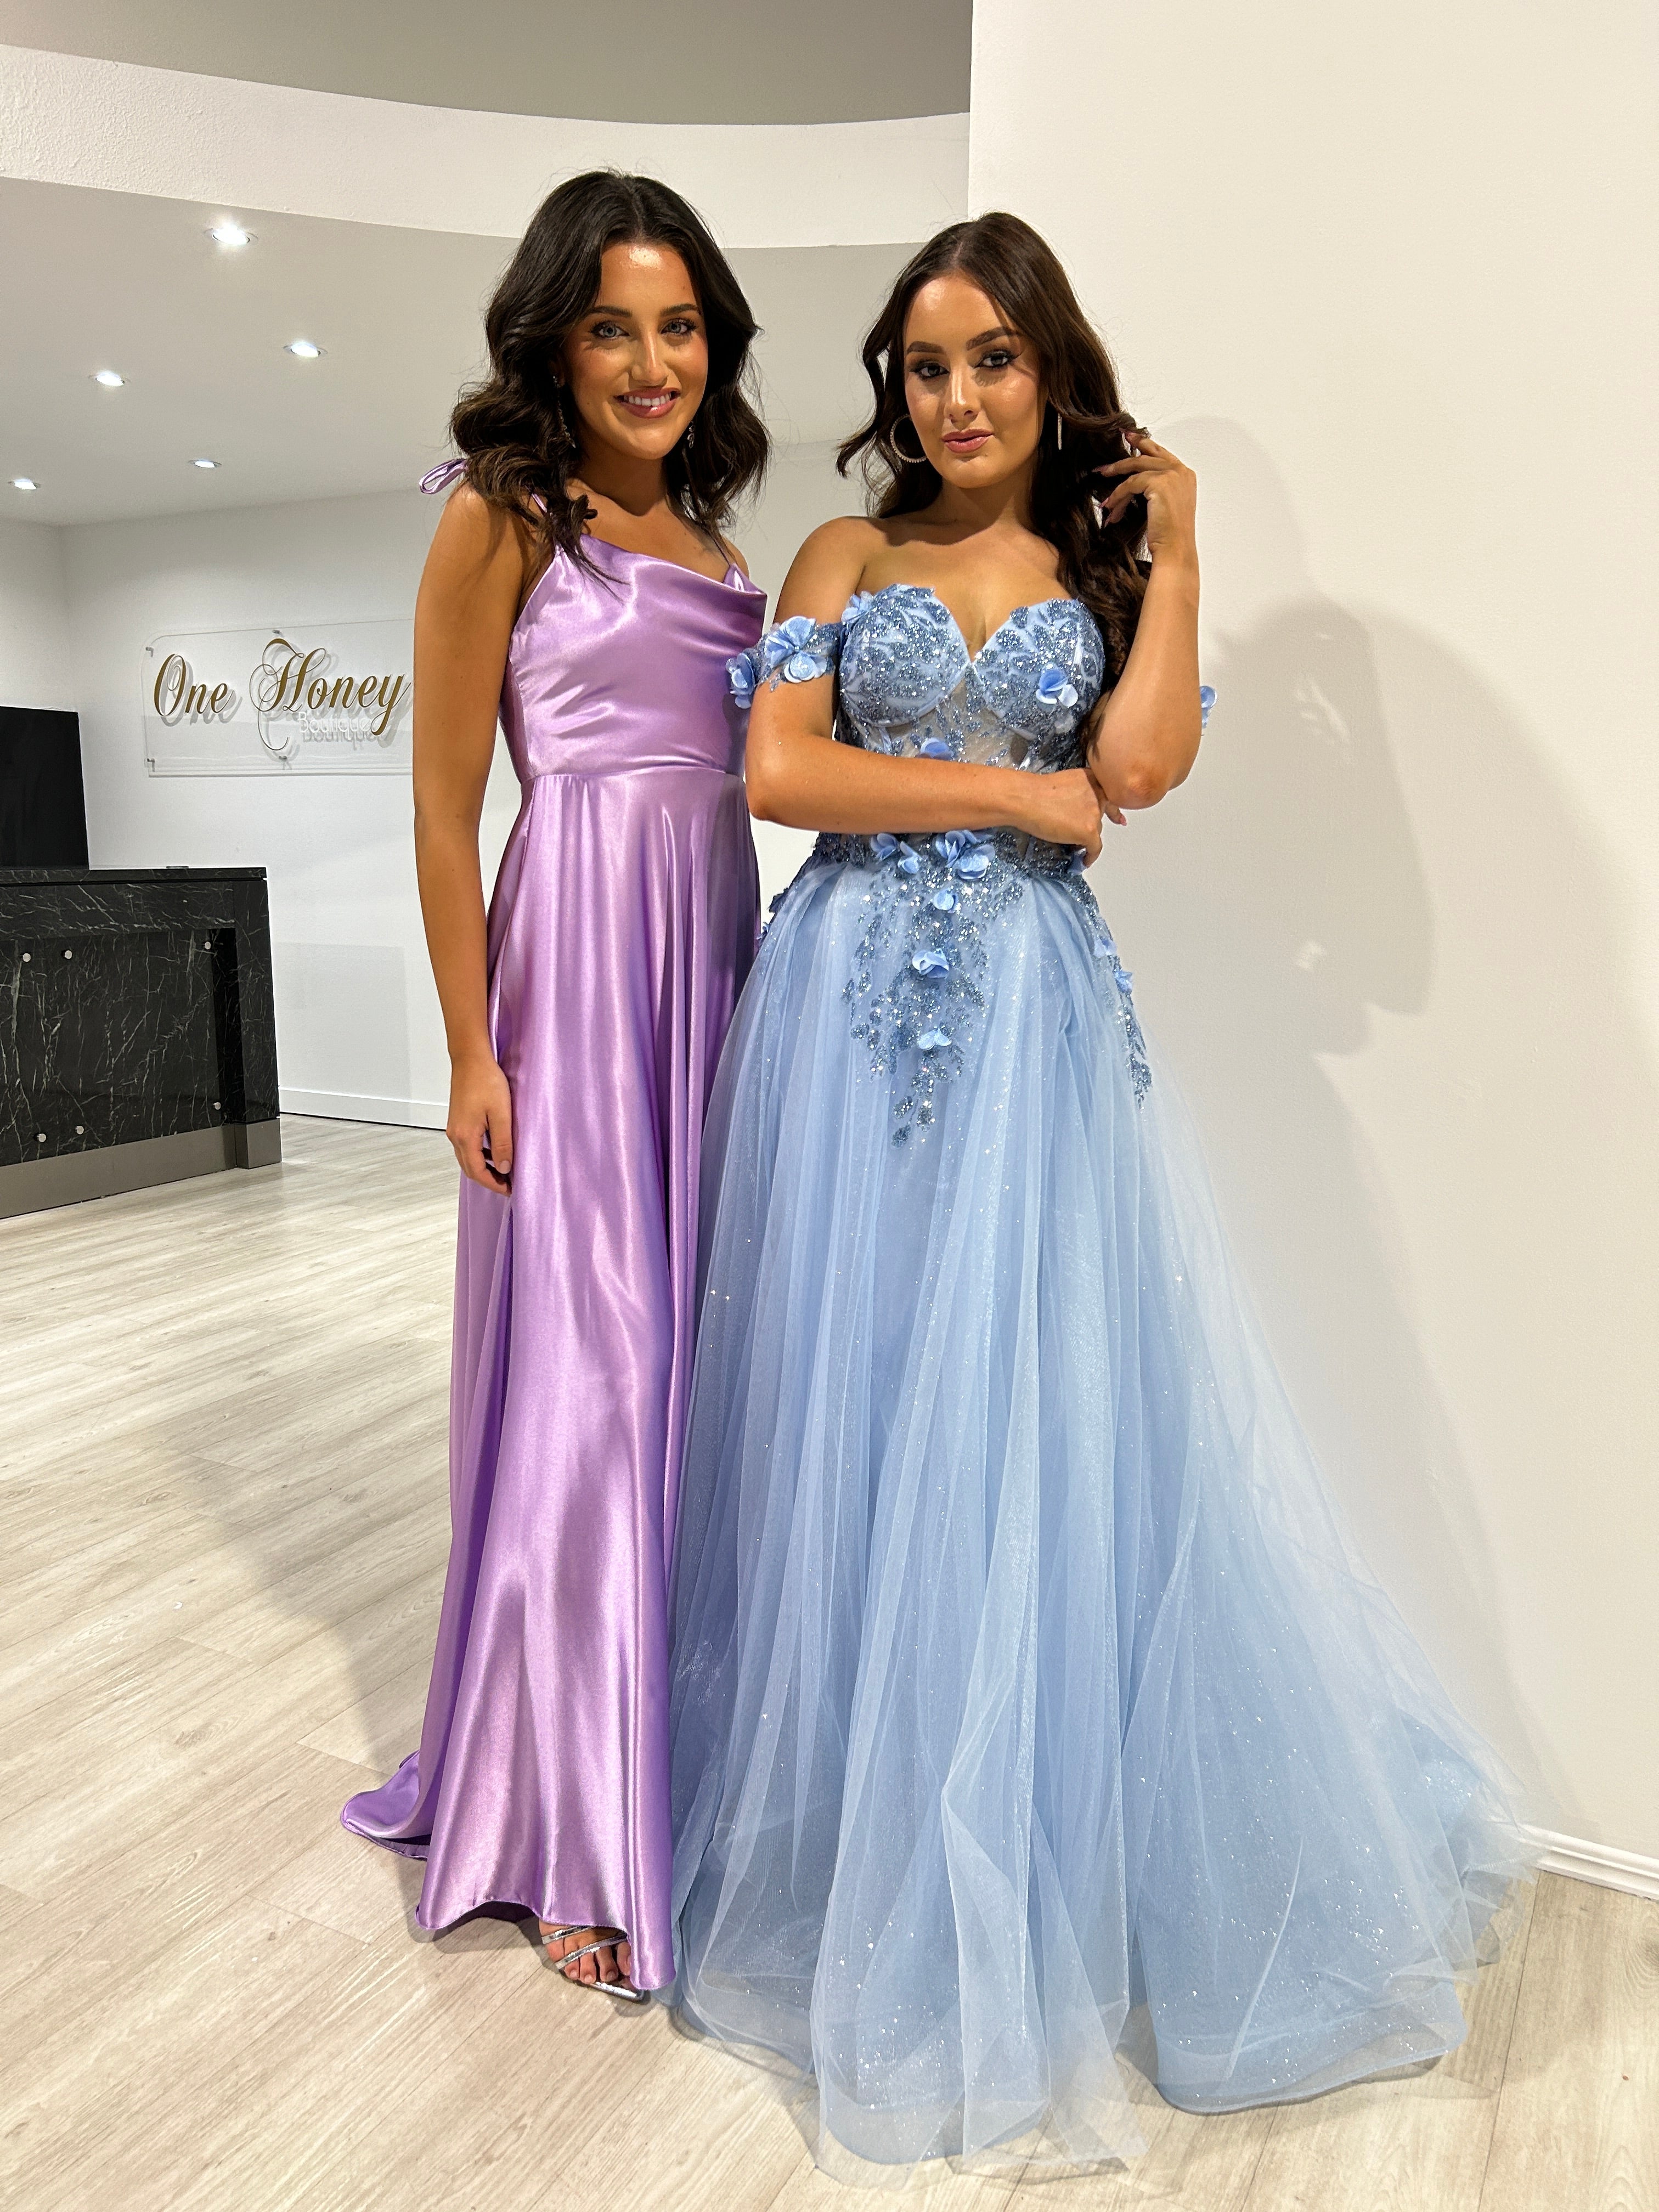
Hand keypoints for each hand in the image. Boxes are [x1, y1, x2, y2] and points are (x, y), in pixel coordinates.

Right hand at [448, 1052, 512, 1189]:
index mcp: (465, 1137)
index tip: (510, 1190)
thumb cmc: (486, 1081)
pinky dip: (479, 1155)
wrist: (470, 1059)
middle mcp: (455, 1135)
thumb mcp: (501, 1114)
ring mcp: (454, 1128)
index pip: (478, 1171)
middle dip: (488, 1180)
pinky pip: (467, 1146)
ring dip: (483, 1168)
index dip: (494, 1184)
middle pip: (469, 1168)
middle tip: (507, 1185)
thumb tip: (504, 1168)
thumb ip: (503, 1143)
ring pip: (467, 1158)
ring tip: (503, 1171)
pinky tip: (494, 1151)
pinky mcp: (457, 1121)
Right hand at [1014, 767, 1106, 865]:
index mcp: (1092, 780)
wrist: (1027, 799)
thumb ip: (1078, 793)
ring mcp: (1096, 813)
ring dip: (1086, 837)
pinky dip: (1090, 856)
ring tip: (1071, 842)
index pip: (1108, 797)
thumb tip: (1077, 811)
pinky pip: (1095, 848)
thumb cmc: (1035, 791)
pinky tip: (1085, 860)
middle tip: (1084, 832)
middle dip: (1093, 824)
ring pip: (1096, 831)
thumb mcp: (1066, 784)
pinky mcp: (1089, 830)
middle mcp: (1099, 794)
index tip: (1120, 821)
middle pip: (1101, 815)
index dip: (1114, 812)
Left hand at [1095, 432, 1196, 563]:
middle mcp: (1181, 472)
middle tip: (1116, 444)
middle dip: (1129, 450)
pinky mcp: (1159, 483)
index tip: (1131, 438)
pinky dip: (1118, 495)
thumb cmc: (1171, 535)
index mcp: (1185, 475)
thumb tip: (1137, 482)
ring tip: (1103, 480)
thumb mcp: (1166, 505)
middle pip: (1148, 454)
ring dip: (1117, 478)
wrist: (1175, 549)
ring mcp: (1171, 475)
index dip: (1145, 444)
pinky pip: (1130, 484)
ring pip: (1136, 469)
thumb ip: (1157, 488)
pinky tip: (1111, 506)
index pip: (1162, 454)